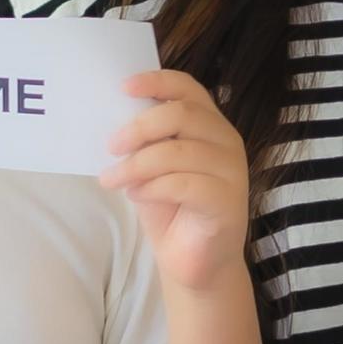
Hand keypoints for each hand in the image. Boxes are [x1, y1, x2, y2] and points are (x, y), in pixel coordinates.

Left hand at [100, 71, 250, 294]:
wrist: (193, 262)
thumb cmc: (172, 210)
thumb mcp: (151, 167)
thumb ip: (143, 142)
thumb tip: (111, 121)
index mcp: (209, 124)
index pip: (187, 88)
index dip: (157, 81)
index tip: (123, 87)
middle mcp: (226, 140)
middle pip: (181, 114)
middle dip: (139, 127)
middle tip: (111, 145)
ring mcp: (232, 170)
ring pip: (177, 152)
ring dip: (136, 165)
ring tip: (112, 179)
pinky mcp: (228, 200)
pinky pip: (184, 184)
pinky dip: (152, 188)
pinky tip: (137, 195)